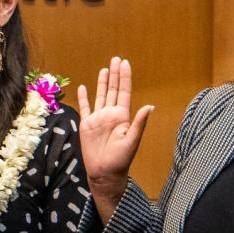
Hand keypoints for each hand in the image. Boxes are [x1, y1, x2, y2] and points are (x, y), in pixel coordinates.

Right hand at [77, 57, 152, 222]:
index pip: (123, 92)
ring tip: (105, 69)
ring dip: (102, 82)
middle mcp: (110, 114)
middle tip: (116, 59)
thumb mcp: (132, 141)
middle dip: (114, 74)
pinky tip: (83, 87)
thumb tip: (150, 106)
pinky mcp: (87, 125)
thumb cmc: (120, 160)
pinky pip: (85, 108)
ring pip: (100, 95)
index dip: (124, 78)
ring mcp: (98, 118)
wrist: (104, 173)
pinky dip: (84, 97)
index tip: (125, 63)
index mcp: (122, 116)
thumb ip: (139, 123)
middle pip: (112, 90)